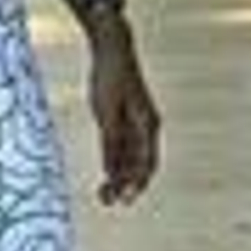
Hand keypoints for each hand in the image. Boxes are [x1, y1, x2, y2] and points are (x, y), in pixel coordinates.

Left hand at [87, 26, 160, 204]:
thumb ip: (110, 142)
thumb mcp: (106, 112)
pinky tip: (104, 177)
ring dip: (120, 178)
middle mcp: (145, 127)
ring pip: (130, 159)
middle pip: (140, 165)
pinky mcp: (123, 119)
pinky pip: (121, 148)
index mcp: (148, 125)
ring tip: (103, 196)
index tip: (125, 200)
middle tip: (108, 202)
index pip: (147, 163)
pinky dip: (114, 164)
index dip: (137, 184)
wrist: (111, 47)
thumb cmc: (110, 77)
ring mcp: (135, 123)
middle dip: (127, 186)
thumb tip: (111, 172)